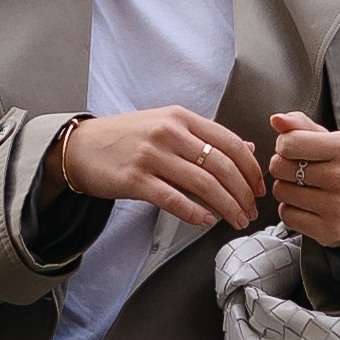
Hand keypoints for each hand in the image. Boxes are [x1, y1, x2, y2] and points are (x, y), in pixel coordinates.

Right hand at [52, 103, 269, 231]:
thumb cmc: (125, 138)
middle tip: (251, 212)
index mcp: (181, 117)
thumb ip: (205, 137)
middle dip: (242, 193)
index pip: (229, 141)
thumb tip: (246, 149)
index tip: (259, 188)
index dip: (250, 168)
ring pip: (203, 184)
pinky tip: (206, 221)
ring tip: (235, 221)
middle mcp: (168, 132)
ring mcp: (151, 156)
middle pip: (221, 165)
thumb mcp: (167, 126)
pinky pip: (174, 199)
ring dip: (226, 207)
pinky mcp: (135, 180)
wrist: (80, 147)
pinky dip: (195, 213)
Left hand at [268, 113, 339, 252]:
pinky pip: (286, 216)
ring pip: (280, 192)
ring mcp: (338, 206)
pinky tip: (307, 206)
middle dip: (283, 167)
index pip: (288, 143)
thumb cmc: (339, 165)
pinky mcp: (329, 229)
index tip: (296, 150)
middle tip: (301, 171)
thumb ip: (299, 125)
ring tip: (306, 188)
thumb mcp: (326, 138)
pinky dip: (290, 210)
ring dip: (285, 189)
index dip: (284, 146)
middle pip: (279, 167)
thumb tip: (277, 119)